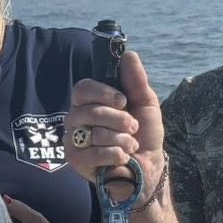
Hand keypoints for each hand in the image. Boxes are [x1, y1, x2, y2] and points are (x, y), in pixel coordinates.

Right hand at [65, 49, 164, 182]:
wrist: (148, 168)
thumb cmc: (144, 135)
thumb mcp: (146, 104)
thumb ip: (136, 81)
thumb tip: (128, 54)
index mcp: (90, 103)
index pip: (82, 89)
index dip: (102, 92)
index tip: (122, 100)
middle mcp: (77, 119)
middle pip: (89, 110)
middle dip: (119, 120)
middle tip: (133, 128)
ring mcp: (74, 140)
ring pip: (94, 132)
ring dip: (122, 140)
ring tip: (130, 145)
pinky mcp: (76, 161)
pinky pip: (94, 152)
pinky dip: (115, 155)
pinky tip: (122, 158)